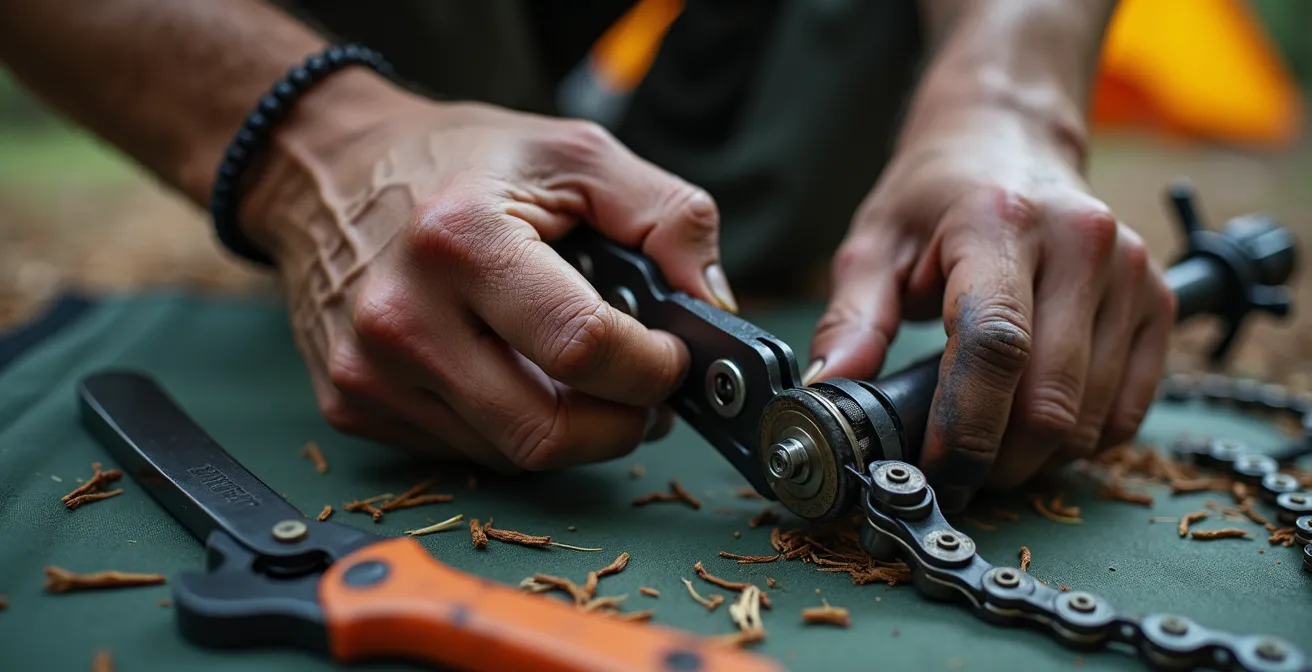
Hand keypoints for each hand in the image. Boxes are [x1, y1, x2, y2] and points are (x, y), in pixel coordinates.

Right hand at [241, 72, 737, 470]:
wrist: (326, 171)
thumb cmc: (458, 159)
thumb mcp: (574, 152)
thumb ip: (666, 214)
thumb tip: (711, 301)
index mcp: (461, 239)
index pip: (582, 347)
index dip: (651, 368)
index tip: (671, 356)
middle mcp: (402, 316)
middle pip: (545, 432)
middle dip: (619, 424)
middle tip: (642, 391)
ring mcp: (368, 371)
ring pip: (509, 454)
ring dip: (570, 430)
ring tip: (583, 376)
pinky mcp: (351, 404)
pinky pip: (464, 452)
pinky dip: (510, 426)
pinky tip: (514, 375)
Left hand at [806, 105, 1174, 510]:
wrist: (1010, 139)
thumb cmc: (935, 198)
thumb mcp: (874, 244)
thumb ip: (850, 319)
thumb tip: (828, 389)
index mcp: (999, 223)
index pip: (995, 344)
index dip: (963, 426)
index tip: (931, 470)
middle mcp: (1080, 242)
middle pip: (1048, 398)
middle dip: (996, 460)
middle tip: (952, 471)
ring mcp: (1131, 272)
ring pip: (1090, 418)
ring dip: (1035, 457)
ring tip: (988, 444)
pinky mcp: (1158, 301)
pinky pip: (1128, 412)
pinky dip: (1079, 441)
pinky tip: (1036, 425)